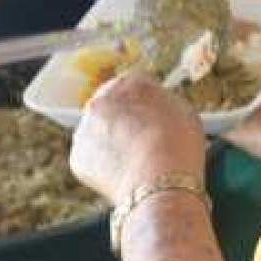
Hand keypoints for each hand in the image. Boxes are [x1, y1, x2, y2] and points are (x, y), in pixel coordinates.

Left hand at [69, 70, 206, 201]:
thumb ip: (163, 105)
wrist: (158, 178)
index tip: (150, 123)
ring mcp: (85, 128)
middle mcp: (101, 99)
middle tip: (140, 144)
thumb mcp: (183, 113)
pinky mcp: (78, 157)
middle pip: (111, 110)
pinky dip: (104, 170)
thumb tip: (156, 112)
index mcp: (130, 83)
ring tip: (136, 165)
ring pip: (98, 136)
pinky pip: (92, 162)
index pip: (134, 90)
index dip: (144, 108)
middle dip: (122, 125)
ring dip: (111, 146)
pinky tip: (125, 176)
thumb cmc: (178, 146)